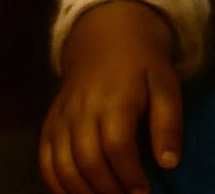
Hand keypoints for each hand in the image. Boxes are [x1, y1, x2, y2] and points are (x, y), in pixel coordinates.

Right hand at [39, 0, 182, 193]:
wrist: (107, 38)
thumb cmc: (142, 64)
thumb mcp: (166, 84)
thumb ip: (168, 122)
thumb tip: (169, 164)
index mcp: (115, 98)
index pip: (117, 146)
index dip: (129, 175)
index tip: (143, 191)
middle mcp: (83, 109)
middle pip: (88, 161)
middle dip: (108, 189)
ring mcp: (61, 117)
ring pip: (63, 166)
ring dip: (83, 191)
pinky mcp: (49, 123)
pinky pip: (45, 161)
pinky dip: (57, 184)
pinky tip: (77, 193)